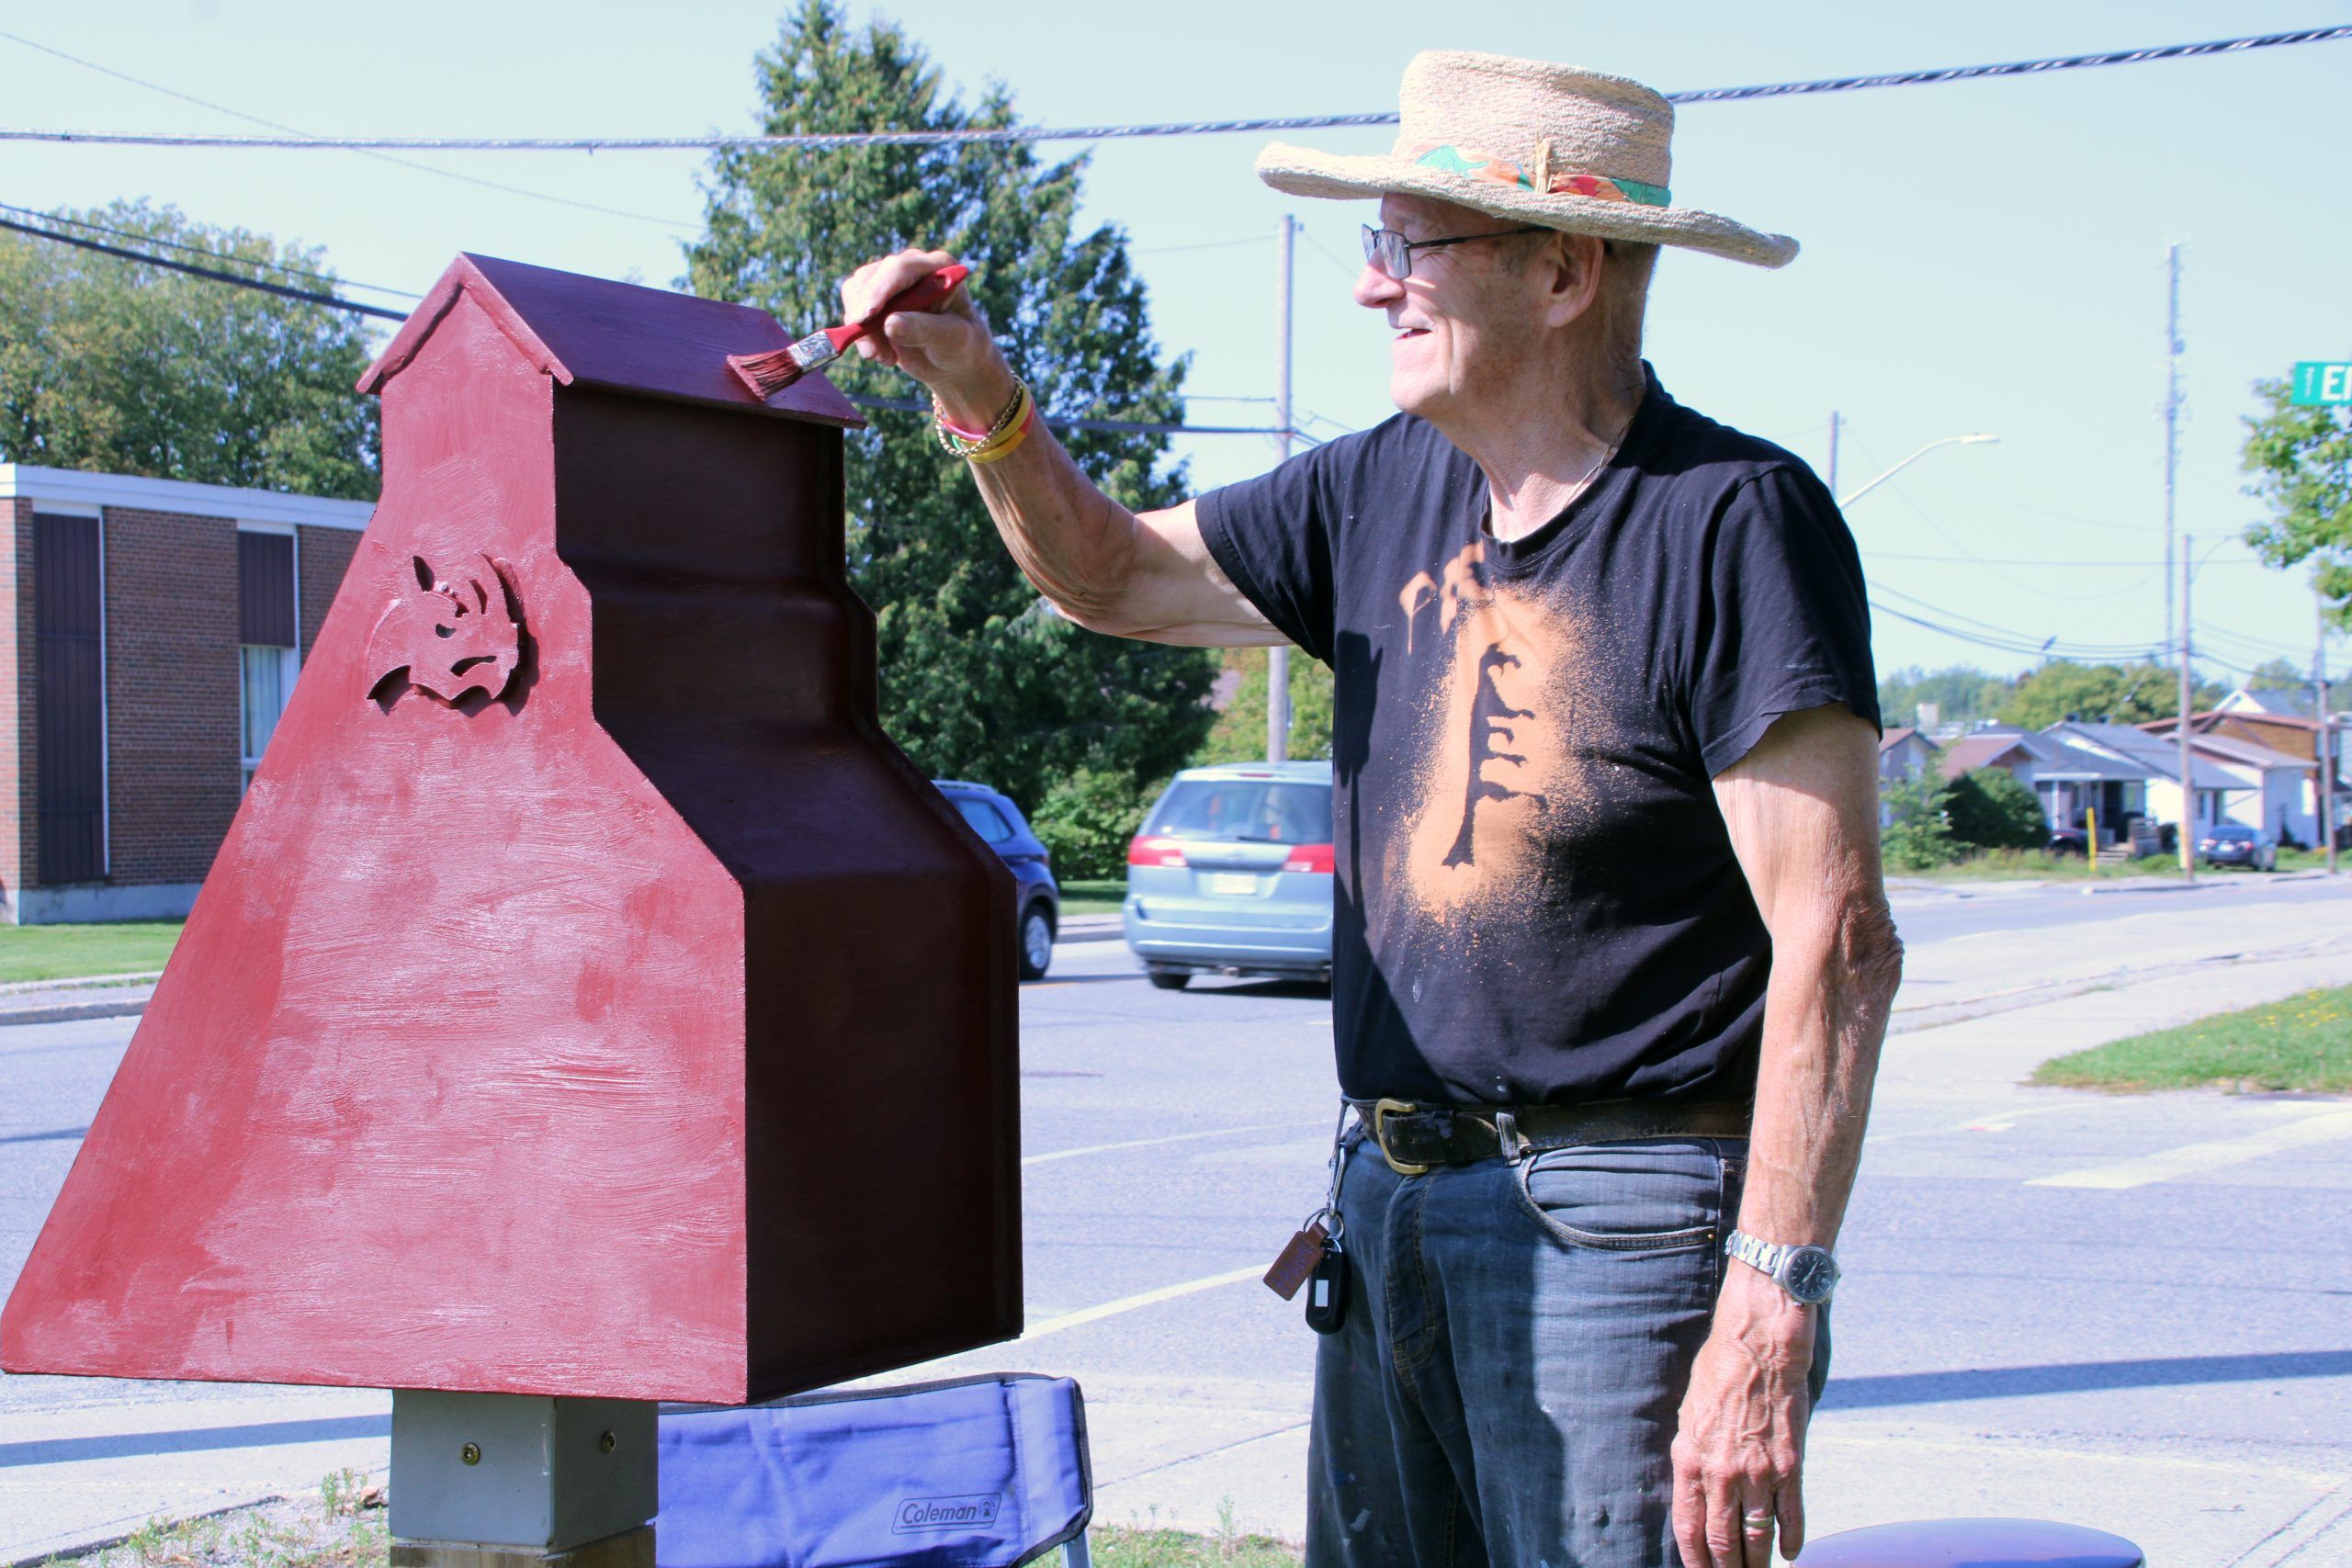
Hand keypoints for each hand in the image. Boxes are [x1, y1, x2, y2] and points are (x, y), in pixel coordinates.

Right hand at [837, 248, 1010, 425]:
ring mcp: (891, 282)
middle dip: (865, 315)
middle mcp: (912, 267)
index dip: (880, 289)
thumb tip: (889, 324)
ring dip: (861, 329)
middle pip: (870, 277)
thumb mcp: (953, 340)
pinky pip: (854, 310)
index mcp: (938, 267)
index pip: (900, 268)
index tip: (867, 316)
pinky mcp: (876, 300)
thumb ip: (924, 330)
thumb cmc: (963, 346)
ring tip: (886, 358)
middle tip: (874, 353)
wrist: (956, 362)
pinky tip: (883, 355)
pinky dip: (860, 336)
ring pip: (856, 292)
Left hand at [1671, 1267, 1815, 1567]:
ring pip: (1756, 1537)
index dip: (1696, 1560)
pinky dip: (1791, 1540)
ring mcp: (1757, 1472)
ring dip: (1758, 1564)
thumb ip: (1691, 1456)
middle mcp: (1720, 1473)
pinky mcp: (1790, 1466)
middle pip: (1723, 1541)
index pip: (1689, 1528)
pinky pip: (1790, 1515)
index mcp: (1689, 1459)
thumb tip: (1693, 1491)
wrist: (1759, 1346)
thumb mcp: (1688, 1414)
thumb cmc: (1719, 1373)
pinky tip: (1791, 1553)